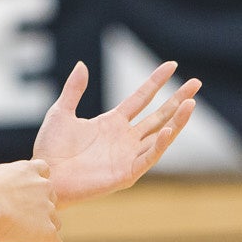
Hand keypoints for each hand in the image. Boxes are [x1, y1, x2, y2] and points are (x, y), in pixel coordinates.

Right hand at [0, 159, 61, 241]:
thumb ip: (5, 184)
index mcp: (30, 170)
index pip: (43, 172)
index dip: (37, 185)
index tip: (28, 195)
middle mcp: (44, 187)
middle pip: (50, 200)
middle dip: (39, 210)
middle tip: (20, 221)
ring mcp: (48, 210)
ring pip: (54, 223)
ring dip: (43, 229)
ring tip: (27, 239)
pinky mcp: (47, 232)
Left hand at [33, 62, 198, 204]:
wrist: (44, 176)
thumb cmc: (50, 149)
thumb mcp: (61, 113)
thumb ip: (74, 90)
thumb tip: (81, 65)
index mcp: (112, 123)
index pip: (141, 98)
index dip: (156, 82)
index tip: (172, 65)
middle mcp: (124, 138)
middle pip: (158, 115)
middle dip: (177, 99)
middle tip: (197, 83)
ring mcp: (127, 155)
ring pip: (160, 135)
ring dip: (177, 121)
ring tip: (191, 103)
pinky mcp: (126, 173)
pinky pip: (148, 157)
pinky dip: (160, 145)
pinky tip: (170, 129)